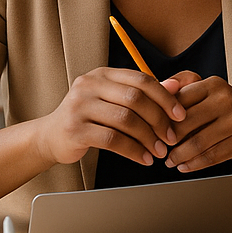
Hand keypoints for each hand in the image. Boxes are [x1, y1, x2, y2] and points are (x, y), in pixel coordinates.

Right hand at [34, 67, 185, 167]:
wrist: (51, 137)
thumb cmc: (88, 118)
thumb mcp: (114, 101)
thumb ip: (143, 93)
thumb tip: (177, 86)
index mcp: (102, 74)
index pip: (141, 80)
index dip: (165, 97)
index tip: (180, 115)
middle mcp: (89, 85)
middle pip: (135, 99)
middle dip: (159, 120)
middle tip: (171, 138)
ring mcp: (79, 106)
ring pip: (125, 120)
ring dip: (148, 138)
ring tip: (159, 151)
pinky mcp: (75, 129)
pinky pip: (113, 140)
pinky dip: (133, 151)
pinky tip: (143, 159)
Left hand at [163, 71, 231, 171]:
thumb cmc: (225, 108)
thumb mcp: (207, 91)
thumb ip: (181, 87)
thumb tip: (156, 90)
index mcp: (214, 84)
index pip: (179, 100)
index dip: (162, 116)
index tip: (152, 127)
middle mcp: (226, 100)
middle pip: (186, 122)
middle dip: (168, 139)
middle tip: (158, 147)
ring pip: (197, 143)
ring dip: (178, 156)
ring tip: (169, 160)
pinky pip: (211, 156)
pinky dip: (193, 164)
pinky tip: (184, 166)